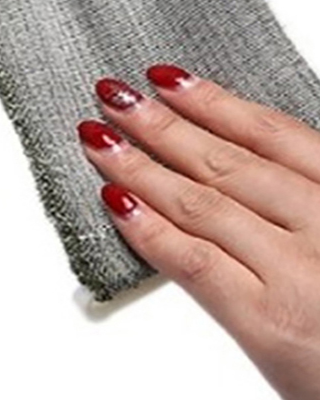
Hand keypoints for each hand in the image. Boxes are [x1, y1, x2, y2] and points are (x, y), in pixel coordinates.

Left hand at [78, 64, 319, 399]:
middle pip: (226, 159)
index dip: (212, 101)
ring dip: (140, 164)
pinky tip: (116, 201)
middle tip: (114, 96)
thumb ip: (302, 205)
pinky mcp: (269, 321)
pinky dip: (149, 227)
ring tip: (99, 138)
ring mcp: (296, 270)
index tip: (167, 78)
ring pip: (201, 201)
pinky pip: (194, 261)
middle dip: (161, 124)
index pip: (271, 132)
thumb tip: (234, 169)